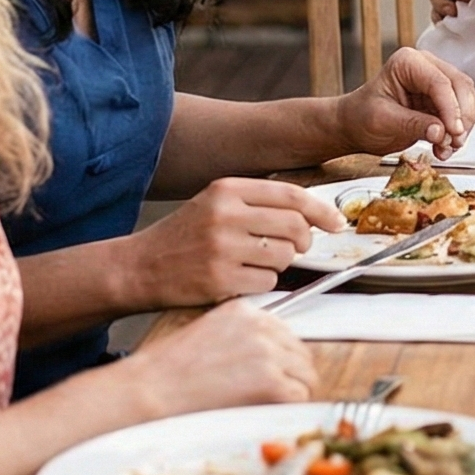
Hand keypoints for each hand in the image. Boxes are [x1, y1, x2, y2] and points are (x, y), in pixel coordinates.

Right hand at [118, 299, 316, 415]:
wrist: (150, 388)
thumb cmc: (166, 369)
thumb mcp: (207, 332)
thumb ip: (241, 335)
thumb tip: (267, 353)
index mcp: (245, 312)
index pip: (284, 331)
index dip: (282, 355)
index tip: (277, 368)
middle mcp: (260, 327)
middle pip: (300, 351)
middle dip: (291, 373)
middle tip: (275, 391)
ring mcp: (268, 353)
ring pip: (305, 374)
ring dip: (292, 390)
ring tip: (268, 402)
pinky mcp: (270, 381)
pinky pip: (299, 395)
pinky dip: (287, 406)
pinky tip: (266, 408)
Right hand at [130, 177, 341, 307]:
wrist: (138, 267)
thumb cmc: (184, 236)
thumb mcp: (215, 205)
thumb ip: (258, 204)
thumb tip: (313, 215)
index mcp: (226, 189)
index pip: (291, 195)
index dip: (321, 210)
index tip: (335, 223)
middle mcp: (225, 214)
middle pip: (295, 227)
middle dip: (302, 242)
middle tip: (295, 249)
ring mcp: (222, 248)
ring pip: (284, 257)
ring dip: (278, 265)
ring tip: (251, 264)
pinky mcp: (219, 280)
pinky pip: (267, 282)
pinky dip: (261, 284)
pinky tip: (238, 279)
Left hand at [332, 47, 474, 157]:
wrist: (355, 127)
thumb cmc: (361, 117)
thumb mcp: (382, 121)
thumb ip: (412, 124)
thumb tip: (441, 132)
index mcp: (407, 62)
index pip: (440, 82)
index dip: (451, 108)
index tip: (454, 131)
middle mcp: (426, 66)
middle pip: (460, 87)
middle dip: (462, 117)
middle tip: (455, 141)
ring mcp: (437, 83)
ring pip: (467, 100)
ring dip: (463, 126)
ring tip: (448, 147)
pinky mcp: (442, 101)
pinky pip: (462, 113)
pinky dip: (458, 132)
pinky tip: (446, 146)